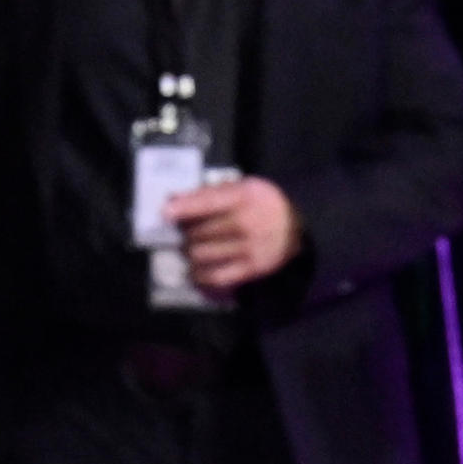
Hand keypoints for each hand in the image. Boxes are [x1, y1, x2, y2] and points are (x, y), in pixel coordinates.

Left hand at [170, 175, 300, 292]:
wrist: (298, 228)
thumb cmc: (264, 203)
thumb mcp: (243, 187)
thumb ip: (210, 192)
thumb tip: (173, 199)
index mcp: (244, 197)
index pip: (208, 203)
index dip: (184, 208)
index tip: (164, 213)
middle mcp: (245, 222)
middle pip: (200, 231)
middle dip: (185, 233)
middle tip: (182, 234)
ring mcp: (249, 247)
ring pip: (203, 254)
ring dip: (189, 253)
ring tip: (188, 250)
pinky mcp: (251, 268)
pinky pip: (217, 276)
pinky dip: (200, 275)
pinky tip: (193, 272)